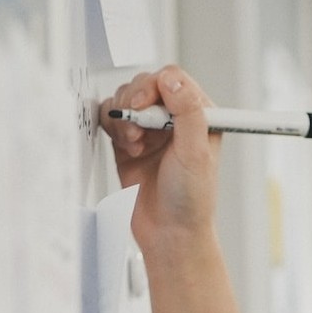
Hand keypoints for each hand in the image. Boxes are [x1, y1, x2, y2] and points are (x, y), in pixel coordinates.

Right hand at [97, 64, 222, 252]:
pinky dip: (113, 128)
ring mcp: (150, 129)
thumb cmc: (190, 200)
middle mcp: (174, 119)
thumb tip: (173, 79)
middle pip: (145, 85)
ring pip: (126, 99)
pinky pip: (112, 118)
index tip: (144, 106)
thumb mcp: (195, 153)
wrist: (168, 233)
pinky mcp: (129, 142)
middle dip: (135, 104)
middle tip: (137, 131)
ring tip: (135, 144)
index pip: (173, 80)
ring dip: (124, 119)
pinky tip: (127, 148)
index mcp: (199, 115)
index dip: (155, 87)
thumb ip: (187, 112)